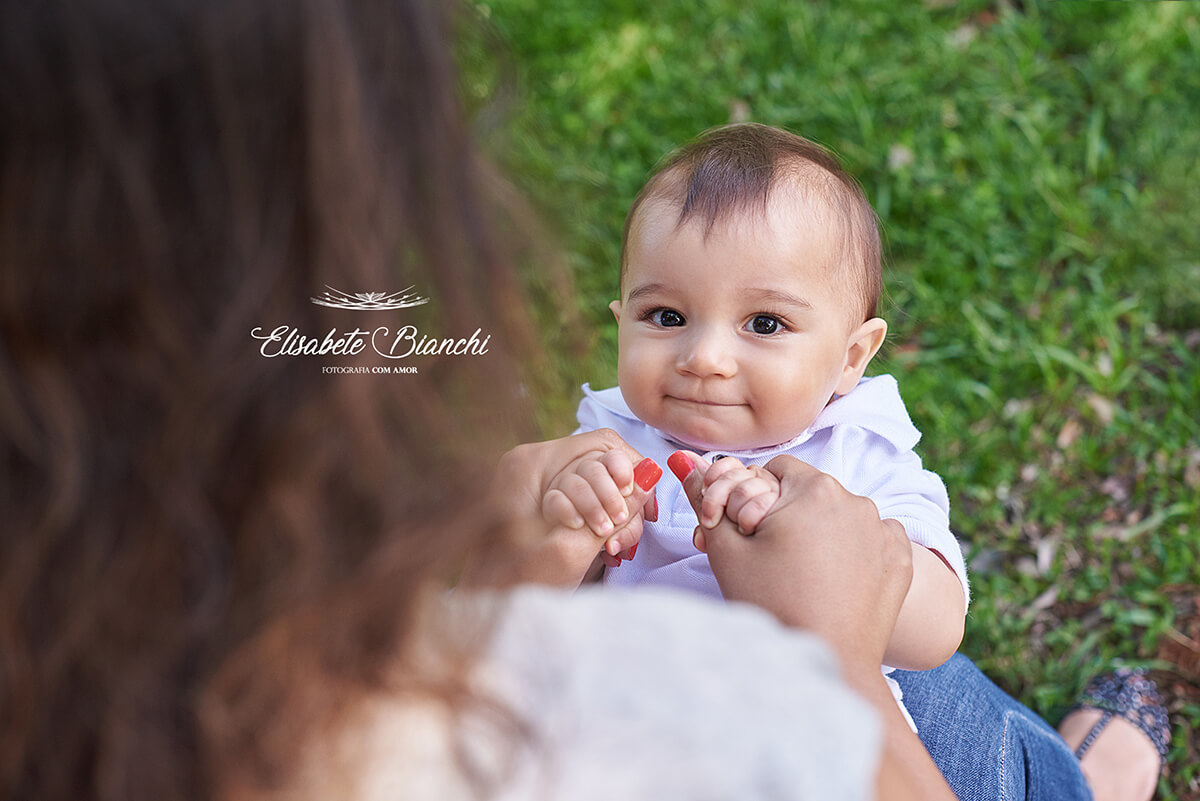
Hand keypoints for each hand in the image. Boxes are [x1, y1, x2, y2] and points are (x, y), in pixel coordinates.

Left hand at [468, 429, 660, 587]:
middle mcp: (531, 465)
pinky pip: (590, 501)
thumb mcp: (569, 551)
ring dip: (616, 516)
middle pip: (603, 463)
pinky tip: (607, 550)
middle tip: (620, 536)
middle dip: (622, 500)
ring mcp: (537, 484)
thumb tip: (650, 475)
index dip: (628, 473)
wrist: (486, 613)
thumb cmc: (515, 588)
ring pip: (601, 485)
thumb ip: (613, 514)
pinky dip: (604, 524)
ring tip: (614, 550)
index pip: (601, 444)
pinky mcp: (545, 504)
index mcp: (529, 463)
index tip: (639, 507)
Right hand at [671, 450, 911, 674]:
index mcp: (813, 488)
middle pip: (807, 493)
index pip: (773, 471)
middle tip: (770, 559)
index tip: (749, 534)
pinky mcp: (900, 559)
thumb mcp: (726, 551)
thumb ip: (705, 498)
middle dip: (786, 516)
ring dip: (820, 532)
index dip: (753, 499)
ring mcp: (883, 530)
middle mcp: (856, 500)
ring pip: (838, 515)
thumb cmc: (772, 606)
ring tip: (802, 574)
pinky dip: (854, 551)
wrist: (826, 663)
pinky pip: (872, 539)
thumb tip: (688, 461)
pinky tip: (834, 579)